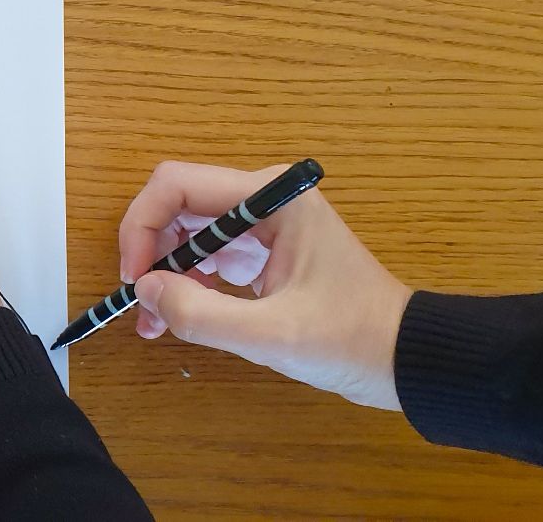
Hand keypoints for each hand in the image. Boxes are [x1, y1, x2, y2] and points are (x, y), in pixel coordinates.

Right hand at [118, 161, 412, 409]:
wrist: (408, 359)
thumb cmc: (351, 340)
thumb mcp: (271, 334)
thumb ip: (200, 312)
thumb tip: (143, 289)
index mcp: (273, 200)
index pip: (177, 185)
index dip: (142, 226)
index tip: (134, 277)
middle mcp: (265, 200)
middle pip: (178, 205)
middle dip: (150, 252)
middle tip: (141, 303)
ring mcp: (265, 224)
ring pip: (188, 231)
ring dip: (164, 271)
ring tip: (155, 321)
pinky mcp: (265, 251)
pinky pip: (208, 254)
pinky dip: (186, 282)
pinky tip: (179, 318)